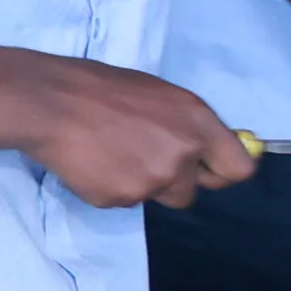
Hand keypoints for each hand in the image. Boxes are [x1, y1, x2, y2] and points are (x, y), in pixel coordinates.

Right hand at [14, 58, 264, 208]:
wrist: (52, 103)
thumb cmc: (104, 89)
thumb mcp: (161, 96)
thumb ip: (189, 126)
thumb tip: (205, 150)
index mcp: (197, 124)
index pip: (239, 170)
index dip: (222, 173)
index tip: (207, 172)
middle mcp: (181, 155)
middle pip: (191, 193)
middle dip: (172, 182)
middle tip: (143, 156)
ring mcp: (151, 181)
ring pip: (157, 197)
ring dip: (143, 184)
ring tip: (115, 154)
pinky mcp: (121, 198)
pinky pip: (125, 200)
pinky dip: (112, 186)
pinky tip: (95, 161)